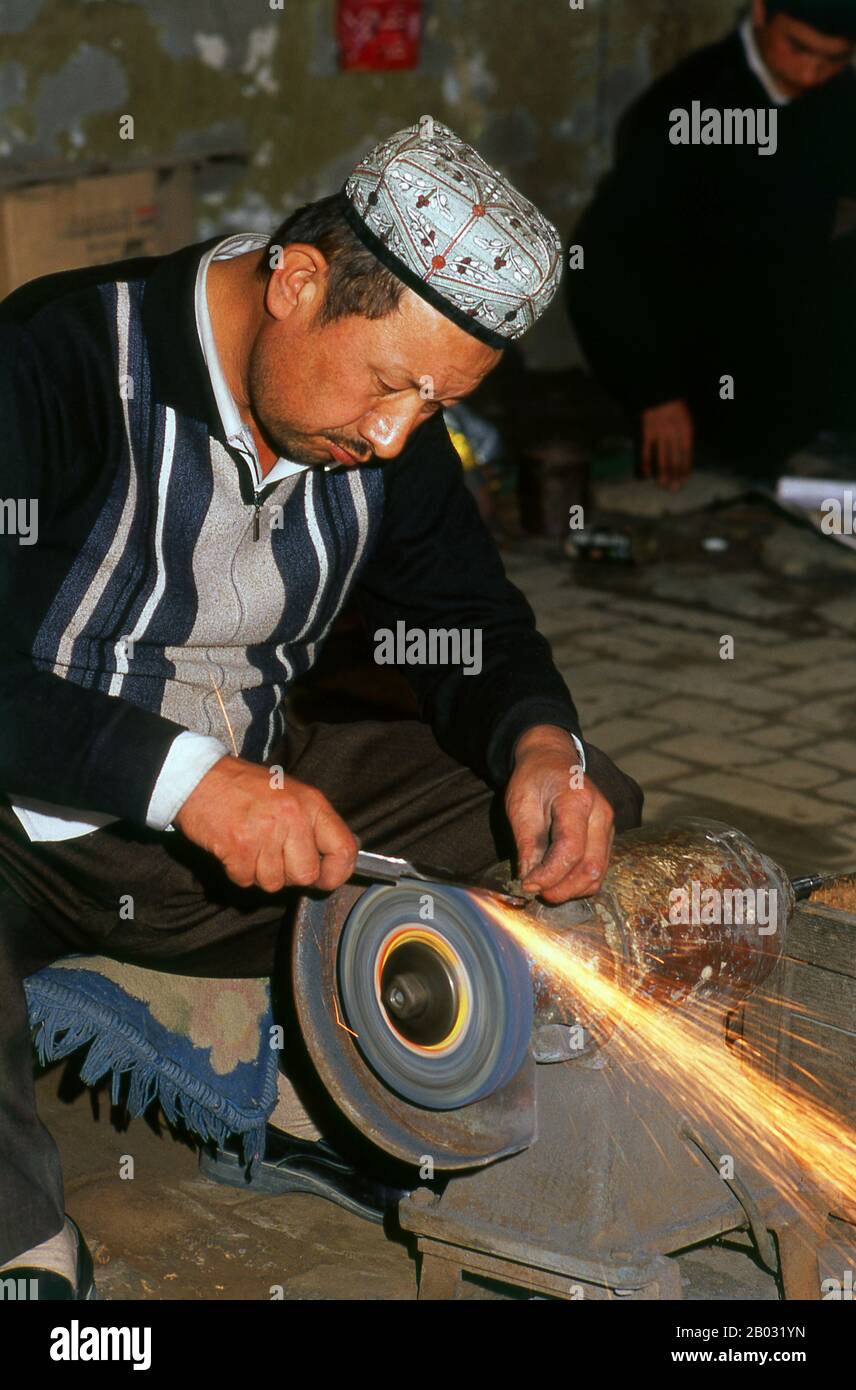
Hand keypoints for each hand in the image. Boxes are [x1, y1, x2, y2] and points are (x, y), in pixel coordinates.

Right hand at [175, 756, 357, 892]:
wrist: (199, 778)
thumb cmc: (245, 788)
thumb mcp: (290, 794)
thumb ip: (312, 825)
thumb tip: (331, 862)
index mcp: (311, 803)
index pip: (344, 849)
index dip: (336, 873)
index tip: (325, 878)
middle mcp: (293, 817)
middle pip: (306, 875)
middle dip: (289, 875)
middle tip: (273, 856)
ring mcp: (266, 832)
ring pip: (274, 883)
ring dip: (260, 873)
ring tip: (250, 847)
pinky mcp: (238, 846)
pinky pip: (246, 880)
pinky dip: (238, 872)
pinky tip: (234, 849)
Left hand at [505, 726, 614, 904]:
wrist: (552, 758)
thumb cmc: (534, 778)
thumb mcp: (521, 804)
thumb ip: (526, 843)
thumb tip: (529, 879)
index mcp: (577, 800)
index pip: (570, 849)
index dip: (550, 874)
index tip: (528, 885)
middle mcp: (601, 814)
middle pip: (591, 867)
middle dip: (563, 889)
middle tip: (536, 892)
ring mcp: (609, 826)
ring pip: (599, 873)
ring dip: (572, 889)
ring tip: (545, 887)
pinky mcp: (607, 836)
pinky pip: (599, 867)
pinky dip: (579, 881)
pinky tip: (558, 879)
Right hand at [641, 399, 693, 490]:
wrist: (655, 390)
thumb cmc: (670, 406)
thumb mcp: (684, 417)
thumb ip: (684, 435)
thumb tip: (684, 458)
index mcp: (685, 428)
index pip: (687, 453)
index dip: (685, 468)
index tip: (684, 480)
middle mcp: (673, 432)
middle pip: (675, 458)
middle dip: (674, 475)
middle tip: (673, 488)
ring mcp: (658, 432)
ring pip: (661, 458)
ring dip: (662, 474)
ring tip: (662, 485)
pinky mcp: (645, 432)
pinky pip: (645, 452)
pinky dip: (645, 464)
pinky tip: (646, 474)